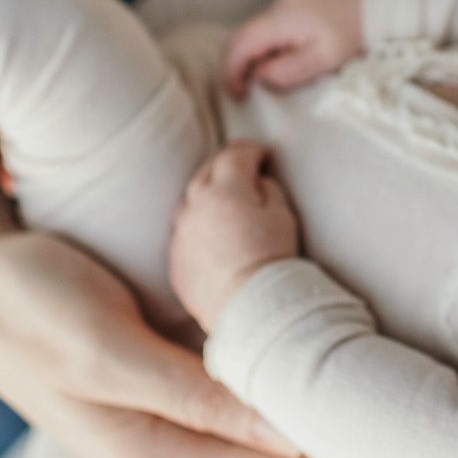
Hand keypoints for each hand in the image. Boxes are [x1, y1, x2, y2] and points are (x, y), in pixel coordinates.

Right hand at [0, 159, 413, 457]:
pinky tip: (371, 410)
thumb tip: (287, 430)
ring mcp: (180, 411)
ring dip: (372, 453)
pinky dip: (329, 409)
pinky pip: (274, 397)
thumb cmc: (14, 295)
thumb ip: (191, 390)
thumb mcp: (97, 345)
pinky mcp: (174, 370)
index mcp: (163, 451)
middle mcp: (181, 443)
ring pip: (302, 439)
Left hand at [168, 142, 303, 327]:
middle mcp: (196, 206)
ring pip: (191, 202)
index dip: (253, 151)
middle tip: (245, 167)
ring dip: (208, 195)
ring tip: (226, 202)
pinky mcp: (175, 260)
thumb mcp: (282, 216)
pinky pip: (184, 234)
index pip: (236, 155)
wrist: (248, 307)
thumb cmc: (271, 258)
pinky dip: (198, 227)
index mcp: (226, 190)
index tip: (265, 155)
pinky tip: (213, 237)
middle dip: (227, 164)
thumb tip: (257, 182)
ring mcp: (181, 233)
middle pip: (207, 172)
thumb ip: (268, 190)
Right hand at [223, 0, 363, 94]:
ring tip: (274, 74)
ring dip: (262, 51)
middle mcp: (281, 2)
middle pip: (248, 34)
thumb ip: (288, 71)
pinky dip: (276, 39)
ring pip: (264, 27)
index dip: (232, 71)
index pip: (241, 44)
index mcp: (282, 19)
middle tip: (249, 89)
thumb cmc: (358, 31)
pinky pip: (280, 19)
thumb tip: (261, 78)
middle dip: (243, 63)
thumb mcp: (324, 60)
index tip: (237, 95)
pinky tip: (293, 51)